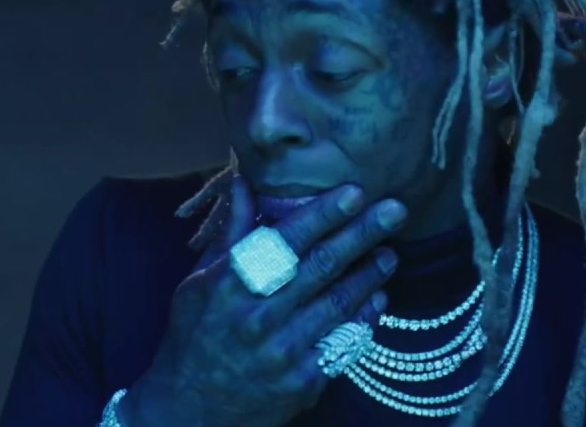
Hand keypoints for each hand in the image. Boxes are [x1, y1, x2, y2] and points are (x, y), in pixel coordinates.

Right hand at [118, 175, 406, 426]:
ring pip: (339, 303)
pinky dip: (364, 318)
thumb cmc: (194, 335)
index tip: (354, 192)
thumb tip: (245, 181)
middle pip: (321, 267)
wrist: (191, 408)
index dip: (323, 214)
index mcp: (229, 285)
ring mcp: (282, 352)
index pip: (285, 241)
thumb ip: (231, 233)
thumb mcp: (199, 281)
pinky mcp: (302, 382)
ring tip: (390, 253)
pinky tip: (378, 298)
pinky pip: (343, 343)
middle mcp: (257, 316)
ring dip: (370, 275)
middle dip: (362, 234)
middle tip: (394, 210)